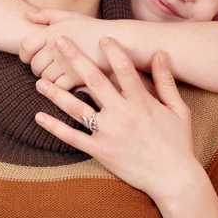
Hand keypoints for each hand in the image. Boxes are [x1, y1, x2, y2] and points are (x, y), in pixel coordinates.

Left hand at [19, 9, 109, 90]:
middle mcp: (57, 47)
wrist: (119, 41)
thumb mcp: (70, 16)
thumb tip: (26, 15)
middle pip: (34, 65)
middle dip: (38, 68)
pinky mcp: (76, 77)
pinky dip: (60, 86)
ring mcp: (66, 63)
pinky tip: (67, 80)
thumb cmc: (92, 29)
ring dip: (49, 78)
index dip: (25, 54)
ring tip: (58, 73)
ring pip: (45, 78)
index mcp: (52, 31)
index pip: (25, 46)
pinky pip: (58, 86)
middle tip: (47, 66)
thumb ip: (46, 15)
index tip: (31, 57)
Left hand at [34, 36, 200, 204]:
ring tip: (39, 81)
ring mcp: (109, 134)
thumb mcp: (178, 109)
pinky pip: (73, 138)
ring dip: (56, 94)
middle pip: (94, 81)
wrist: (173, 180)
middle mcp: (122, 115)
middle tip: (59, 41)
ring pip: (77, 109)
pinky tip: (39, 116)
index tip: (102, 37)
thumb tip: (160, 53)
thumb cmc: (178, 143)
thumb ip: (165, 81)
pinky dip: (55, 127)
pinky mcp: (100, 151)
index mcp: (142, 103)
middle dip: (76, 58)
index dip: (112, 51)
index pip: (124, 70)